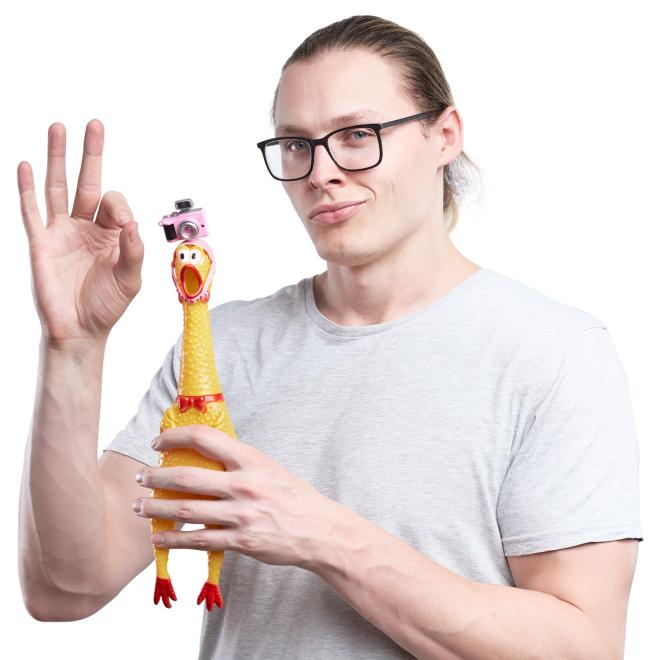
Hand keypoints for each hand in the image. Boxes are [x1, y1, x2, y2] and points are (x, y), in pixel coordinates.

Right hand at [17, 119, 143, 343]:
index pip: (114, 203)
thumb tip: (131, 221)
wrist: (79, 330)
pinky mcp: (41, 242)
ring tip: (59, 129)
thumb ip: (133, 250)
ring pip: (58, 188)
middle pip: (87, 182)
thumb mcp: (130, 280)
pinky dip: (27, 188)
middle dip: (90, 154)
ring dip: (58, 159)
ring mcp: (62, 232)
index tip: (120, 222)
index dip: (118, 206)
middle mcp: (87, 228)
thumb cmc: (106, 306)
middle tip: (94, 125)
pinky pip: (31, 211)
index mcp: (112, 234)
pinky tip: (27, 165)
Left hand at [133, 425, 339, 569]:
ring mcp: (241, 515)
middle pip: (187, 477)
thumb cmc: (292, 495)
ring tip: (139, 507)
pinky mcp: (240, 541)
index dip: (176, 437)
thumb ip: (238, 462)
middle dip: (156, 477)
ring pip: (187, 510)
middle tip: (140, 476)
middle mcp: (244, 485)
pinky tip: (158, 536)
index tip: (158, 443)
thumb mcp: (268, 467)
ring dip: (156, 509)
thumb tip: (204, 453)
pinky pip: (199, 540)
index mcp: (251, 460)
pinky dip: (174, 538)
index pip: (205, 438)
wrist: (318, 529)